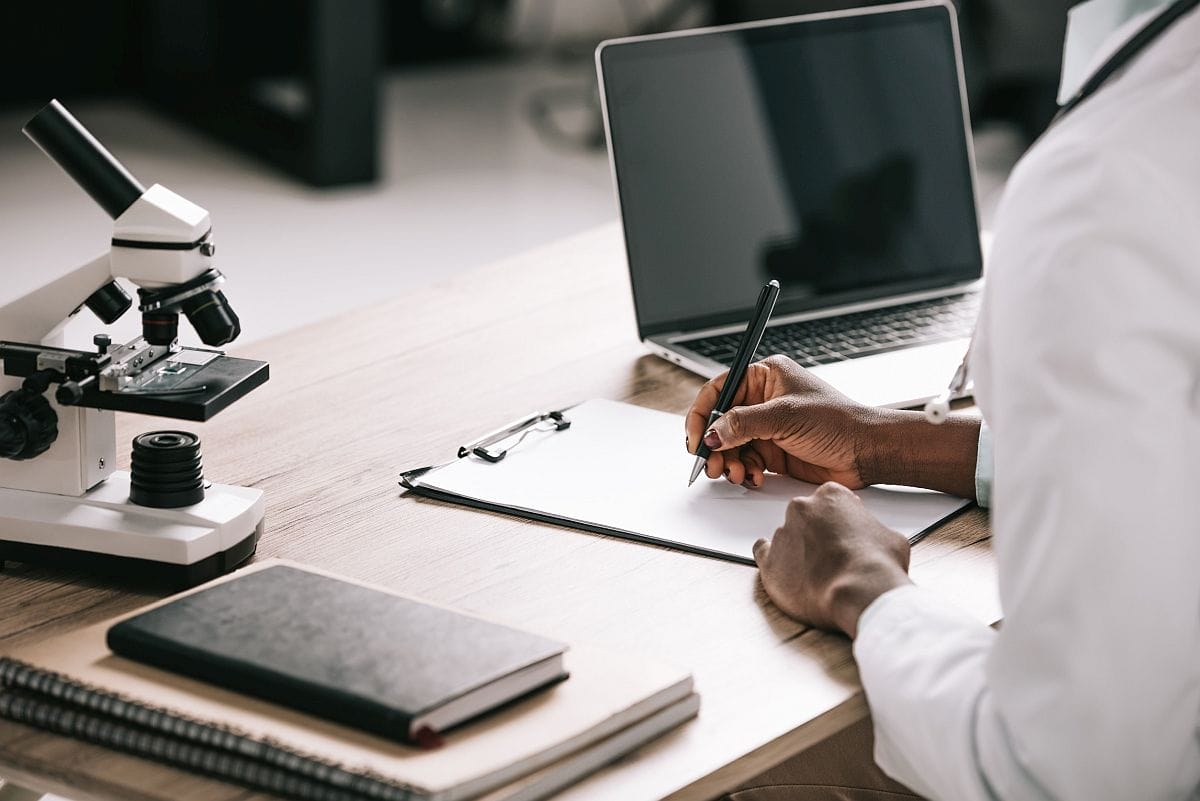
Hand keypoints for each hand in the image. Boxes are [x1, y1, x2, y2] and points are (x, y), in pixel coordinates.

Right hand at [685, 355, 883, 487]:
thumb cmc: (838, 421)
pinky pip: (745, 461)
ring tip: (736, 473)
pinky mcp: (773, 451)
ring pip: (730, 445)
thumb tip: (712, 432)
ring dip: (728, 462)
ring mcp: (767, 427)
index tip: (695, 436)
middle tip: (712, 463)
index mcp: (765, 376)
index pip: (719, 389)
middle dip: (713, 444)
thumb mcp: (785, 415)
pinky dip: (745, 472)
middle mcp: (762, 400)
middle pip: (720, 421)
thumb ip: (744, 423)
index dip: (702, 413)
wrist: (866, 452)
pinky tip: (754, 477)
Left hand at [754, 482, 910, 636]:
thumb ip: (872, 530)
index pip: (829, 500)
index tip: (843, 530)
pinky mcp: (769, 561)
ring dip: (798, 551)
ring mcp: (782, 533)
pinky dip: (774, 560)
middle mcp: (802, 508)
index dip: (838, 518)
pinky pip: (763, 554)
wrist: (859, 592)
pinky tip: (785, 568)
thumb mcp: (890, 536)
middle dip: (816, 533)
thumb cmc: (876, 565)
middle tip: (831, 554)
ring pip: (787, 537)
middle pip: (805, 516)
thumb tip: (873, 539)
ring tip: (817, 572)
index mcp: (830, 496)